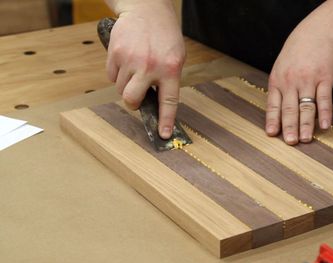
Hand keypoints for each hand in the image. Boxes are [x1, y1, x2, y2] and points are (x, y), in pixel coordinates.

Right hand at [106, 3, 184, 138]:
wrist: (146, 9)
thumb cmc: (164, 36)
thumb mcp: (176, 57)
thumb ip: (168, 80)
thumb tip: (156, 103)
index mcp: (170, 69)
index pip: (168, 102)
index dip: (165, 120)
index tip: (163, 135)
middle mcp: (150, 67)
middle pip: (132, 100)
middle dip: (132, 103)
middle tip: (136, 97)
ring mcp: (130, 60)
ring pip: (120, 88)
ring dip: (125, 84)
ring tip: (135, 68)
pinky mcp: (115, 53)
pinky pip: (111, 75)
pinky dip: (116, 73)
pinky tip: (126, 60)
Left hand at [266, 20, 332, 144]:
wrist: (319, 32)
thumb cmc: (298, 52)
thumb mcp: (282, 67)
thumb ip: (279, 87)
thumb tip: (276, 111)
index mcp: (278, 80)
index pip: (273, 104)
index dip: (273, 120)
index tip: (272, 134)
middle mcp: (291, 81)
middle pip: (289, 108)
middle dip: (289, 127)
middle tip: (290, 142)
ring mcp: (308, 80)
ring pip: (306, 106)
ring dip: (306, 125)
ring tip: (305, 139)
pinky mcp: (325, 78)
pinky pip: (324, 99)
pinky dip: (325, 113)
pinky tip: (325, 126)